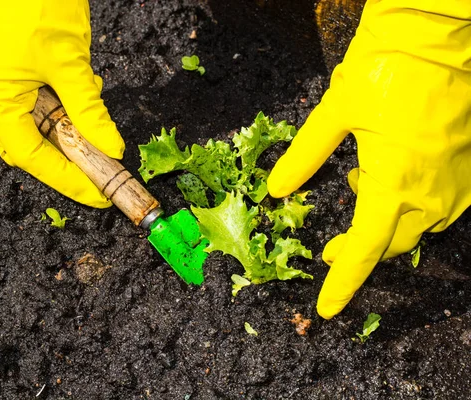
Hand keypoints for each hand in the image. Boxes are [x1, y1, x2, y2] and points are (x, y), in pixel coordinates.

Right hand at [0, 0, 124, 207]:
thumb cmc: (38, 5)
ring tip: (96, 127)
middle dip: (67, 161)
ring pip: (40, 128)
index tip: (97, 194)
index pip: (31, 156)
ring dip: (70, 133)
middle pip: (32, 148)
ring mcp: (7, 86)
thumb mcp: (71, 64)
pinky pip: (46, 106)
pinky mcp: (22, 75)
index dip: (66, 180)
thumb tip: (111, 147)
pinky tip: (88, 91)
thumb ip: (89, 110)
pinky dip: (70, 108)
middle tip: (100, 173)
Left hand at [268, 0, 470, 318]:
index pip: (362, 251)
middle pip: (390, 245)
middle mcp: (430, 193)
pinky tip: (392, 176)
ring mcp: (457, 184)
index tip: (328, 308)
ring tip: (358, 194)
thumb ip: (303, 158)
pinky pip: (440, 205)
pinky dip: (410, 204)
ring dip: (384, 225)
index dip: (342, 284)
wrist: (440, 36)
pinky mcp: (470, 169)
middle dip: (358, 252)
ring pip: (417, 228)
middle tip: (329, 251)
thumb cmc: (386, 69)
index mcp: (393, 184)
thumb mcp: (334, 115)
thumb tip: (279, 190)